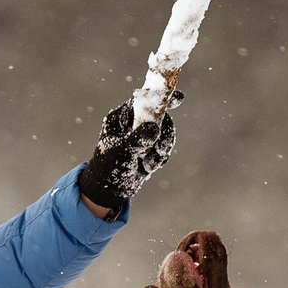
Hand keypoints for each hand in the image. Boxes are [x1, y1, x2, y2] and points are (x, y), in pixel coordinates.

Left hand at [77, 93, 179, 215]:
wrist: (109, 188)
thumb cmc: (108, 166)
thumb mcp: (122, 150)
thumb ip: (138, 138)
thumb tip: (156, 128)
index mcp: (122, 117)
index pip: (143, 101)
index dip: (160, 98)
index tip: (179, 98)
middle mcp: (134, 124)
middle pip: (160, 118)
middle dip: (164, 135)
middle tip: (160, 148)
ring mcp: (143, 137)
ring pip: (164, 135)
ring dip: (161, 151)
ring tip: (149, 163)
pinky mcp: (150, 150)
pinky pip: (164, 149)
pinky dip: (159, 159)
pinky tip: (148, 167)